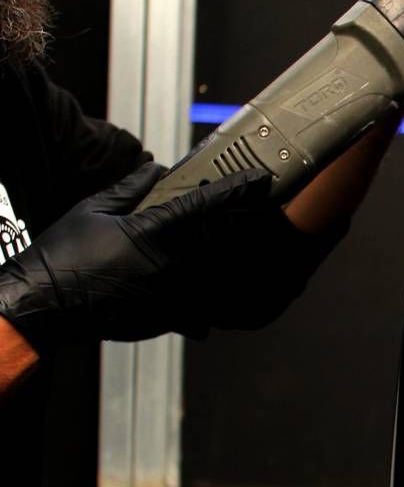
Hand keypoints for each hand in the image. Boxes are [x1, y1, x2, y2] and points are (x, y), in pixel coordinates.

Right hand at [0, 163, 309, 349]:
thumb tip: (157, 168)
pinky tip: (245, 293)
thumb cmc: (63, 256)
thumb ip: (130, 188)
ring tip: (273, 252)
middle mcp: (173, 264)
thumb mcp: (93, 210)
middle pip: (230, 241)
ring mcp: (175, 294)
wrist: (44, 307)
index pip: (207, 205)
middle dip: (256, 225)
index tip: (262, 178)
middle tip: (276, 211)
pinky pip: (210, 308)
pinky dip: (227, 299)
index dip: (239, 188)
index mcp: (154, 232)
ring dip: (250, 263)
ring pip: (227, 277)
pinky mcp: (171, 318)